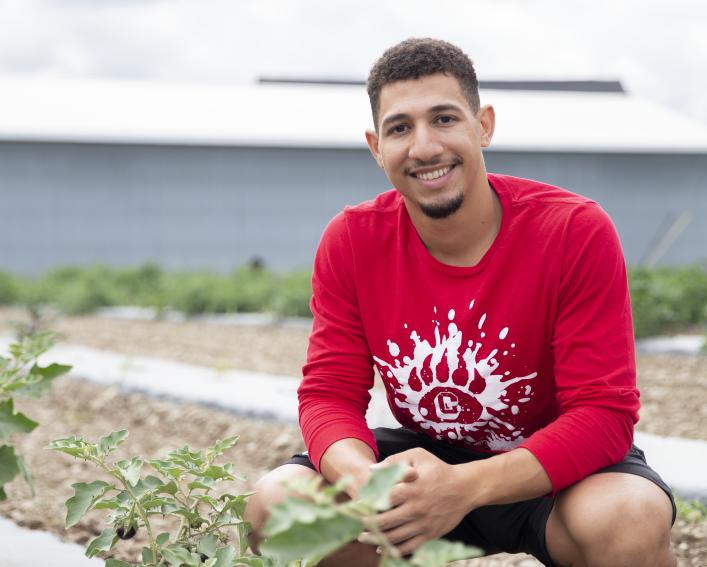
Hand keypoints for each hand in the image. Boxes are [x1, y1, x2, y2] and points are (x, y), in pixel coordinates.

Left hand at [358, 448, 473, 554]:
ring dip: (376, 539)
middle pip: (384, 521)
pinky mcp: (430, 534)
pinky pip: (409, 546)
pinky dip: (394, 550)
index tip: (355, 506)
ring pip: (394, 537)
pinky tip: (382, 548)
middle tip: (354, 525)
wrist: (464, 488)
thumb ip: (394, 461)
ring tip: (363, 538)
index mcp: (410, 488)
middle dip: (366, 525)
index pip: (382, 499)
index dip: (366, 504)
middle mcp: (415, 508)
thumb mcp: (418, 456)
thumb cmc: (438, 469)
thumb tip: (371, 470)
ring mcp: (423, 523)